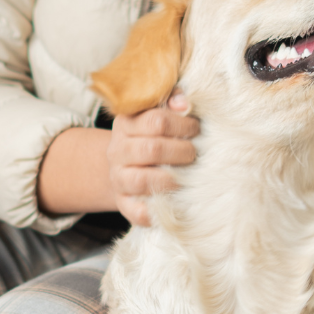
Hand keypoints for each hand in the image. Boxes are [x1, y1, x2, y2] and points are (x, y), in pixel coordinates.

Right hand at [107, 92, 199, 226]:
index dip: (182, 124)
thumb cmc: (152, 136)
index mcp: (126, 123)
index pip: (156, 120)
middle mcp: (117, 150)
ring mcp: (118, 179)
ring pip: (143, 180)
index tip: (195, 128)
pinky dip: (156, 211)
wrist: (127, 166)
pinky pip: (137, 212)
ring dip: (172, 179)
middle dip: (181, 152)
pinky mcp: (123, 203)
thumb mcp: (158, 112)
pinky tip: (172, 203)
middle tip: (194, 153)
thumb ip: (172, 101)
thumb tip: (184, 102)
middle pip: (151, 149)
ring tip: (187, 177)